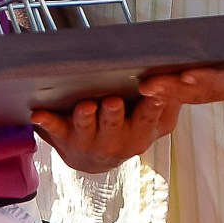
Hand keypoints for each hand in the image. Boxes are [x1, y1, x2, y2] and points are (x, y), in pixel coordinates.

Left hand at [31, 93, 181, 173]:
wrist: (95, 156)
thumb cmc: (128, 125)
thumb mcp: (153, 117)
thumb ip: (169, 95)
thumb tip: (184, 66)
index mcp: (143, 132)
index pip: (153, 118)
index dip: (155, 105)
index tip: (153, 91)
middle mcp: (119, 143)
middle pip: (119, 129)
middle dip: (115, 117)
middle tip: (112, 102)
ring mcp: (91, 143)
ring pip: (88, 131)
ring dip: (85, 119)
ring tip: (84, 107)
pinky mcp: (66, 141)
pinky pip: (55, 131)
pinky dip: (48, 122)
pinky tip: (39, 114)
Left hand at [139, 0, 223, 105]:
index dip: (210, 79)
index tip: (183, 75)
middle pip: (218, 92)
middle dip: (182, 90)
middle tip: (149, 87)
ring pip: (212, 95)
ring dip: (179, 94)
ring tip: (147, 89)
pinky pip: (213, 91)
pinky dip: (188, 90)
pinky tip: (162, 86)